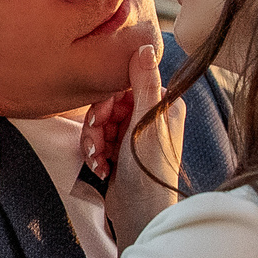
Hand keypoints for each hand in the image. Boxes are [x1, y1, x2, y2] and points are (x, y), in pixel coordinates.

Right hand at [103, 40, 185, 248]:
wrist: (142, 213)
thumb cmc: (148, 170)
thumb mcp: (145, 122)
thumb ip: (143, 82)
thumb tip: (146, 44)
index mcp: (163, 106)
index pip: (124, 87)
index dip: (106, 102)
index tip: (100, 119)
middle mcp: (151, 118)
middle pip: (110, 106)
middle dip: (97, 126)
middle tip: (96, 145)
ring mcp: (136, 137)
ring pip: (101, 125)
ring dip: (93, 142)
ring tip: (97, 160)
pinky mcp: (122, 154)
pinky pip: (100, 142)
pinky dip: (96, 154)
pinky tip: (100, 169)